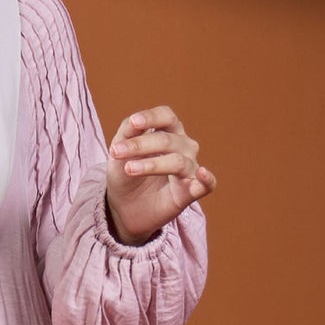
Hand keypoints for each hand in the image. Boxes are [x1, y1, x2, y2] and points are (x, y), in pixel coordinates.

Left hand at [104, 105, 216, 245]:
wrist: (123, 207)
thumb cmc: (124, 173)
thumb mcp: (119, 150)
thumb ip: (127, 132)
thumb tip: (134, 121)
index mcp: (168, 131)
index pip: (166, 116)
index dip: (151, 117)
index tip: (133, 123)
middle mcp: (183, 147)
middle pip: (168, 140)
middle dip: (140, 145)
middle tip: (116, 152)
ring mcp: (189, 169)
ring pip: (178, 162)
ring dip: (152, 165)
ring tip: (129, 169)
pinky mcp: (191, 193)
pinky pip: (207, 185)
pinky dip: (207, 179)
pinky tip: (202, 173)